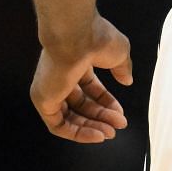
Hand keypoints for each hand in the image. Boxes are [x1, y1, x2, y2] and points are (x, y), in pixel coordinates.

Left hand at [30, 13, 133, 142]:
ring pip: (70, 117)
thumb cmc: (97, 38)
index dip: (107, 103)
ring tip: (110, 132)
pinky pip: (58, 125)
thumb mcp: (120, 54)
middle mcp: (61, 78)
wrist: (77, 36)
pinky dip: (77, 133)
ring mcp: (50, 90)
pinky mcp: (44, 101)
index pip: (91, 90)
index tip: (120, 113)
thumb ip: (122, 69)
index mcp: (77, 64)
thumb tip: (127, 80)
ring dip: (92, 127)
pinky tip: (97, 135)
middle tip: (119, 125)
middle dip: (102, 117)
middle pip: (82, 106)